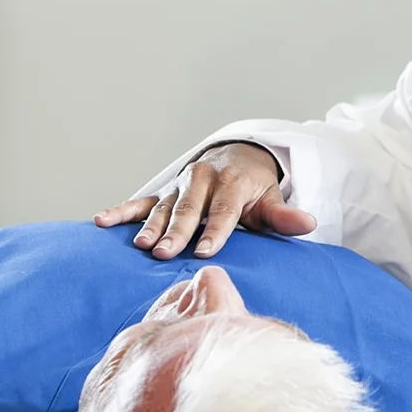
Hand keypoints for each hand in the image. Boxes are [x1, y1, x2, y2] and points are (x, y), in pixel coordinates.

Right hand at [94, 142, 316, 259]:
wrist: (236, 159)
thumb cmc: (255, 190)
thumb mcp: (272, 200)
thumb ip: (285, 216)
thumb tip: (310, 223)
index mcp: (232, 183)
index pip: (224, 211)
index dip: (215, 232)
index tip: (204, 252)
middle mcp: (202, 181)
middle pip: (189, 209)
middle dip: (177, 231)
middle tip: (163, 252)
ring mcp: (179, 187)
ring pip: (163, 207)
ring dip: (150, 225)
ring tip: (139, 244)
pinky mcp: (163, 192)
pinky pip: (140, 202)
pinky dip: (122, 210)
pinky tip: (101, 221)